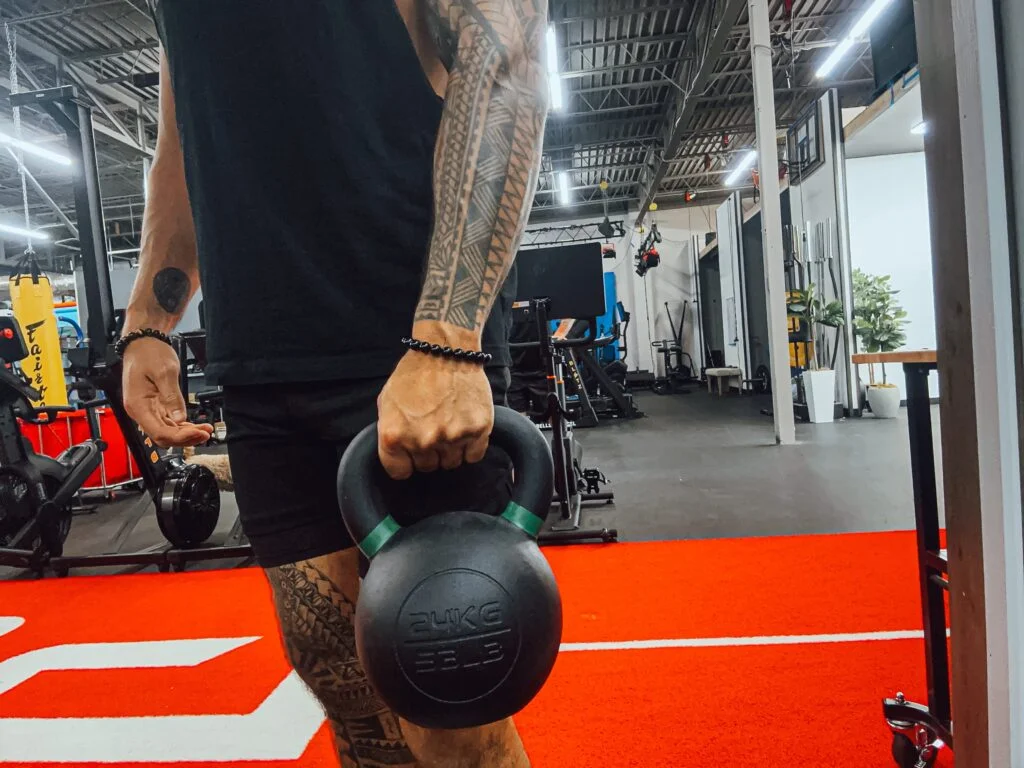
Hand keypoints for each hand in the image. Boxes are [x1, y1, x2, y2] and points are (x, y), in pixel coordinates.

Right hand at [122, 336, 212, 447]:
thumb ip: (172, 396)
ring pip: (166, 432)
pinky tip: (195, 426)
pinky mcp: (154, 407)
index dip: (180, 437)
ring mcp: (147, 410)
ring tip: (205, 430)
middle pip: (163, 436)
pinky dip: (182, 427)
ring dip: (186, 434)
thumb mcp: (164, 372)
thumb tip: (180, 418)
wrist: (143, 343)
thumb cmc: (149, 353)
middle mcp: (140, 411)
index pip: (158, 432)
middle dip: (185, 438)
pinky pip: (168, 423)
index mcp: (138, 405)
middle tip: (205, 433)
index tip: (198, 433)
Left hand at [377, 348, 493, 479]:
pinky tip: (465, 428)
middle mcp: (422, 440)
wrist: (446, 351)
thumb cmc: (415, 373)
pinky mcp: (477, 430)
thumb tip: (398, 454)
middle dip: (429, 453)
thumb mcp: (387, 402)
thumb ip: (390, 432)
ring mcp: (451, 437)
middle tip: (433, 430)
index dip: (406, 462)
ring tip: (450, 426)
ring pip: (451, 463)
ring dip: (450, 450)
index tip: (411, 453)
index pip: (400, 472)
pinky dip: (471, 446)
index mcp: (394, 435)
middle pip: (428, 467)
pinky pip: (474, 456)